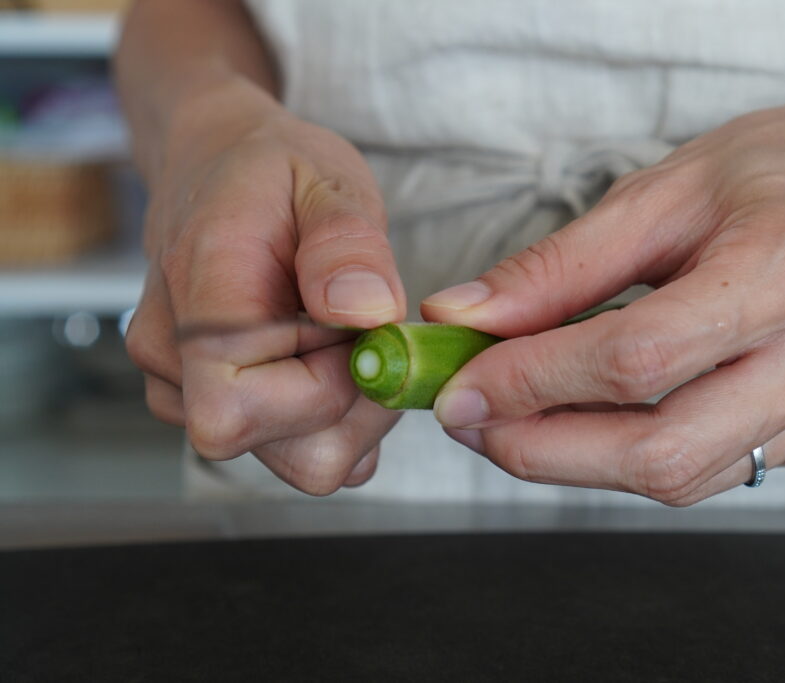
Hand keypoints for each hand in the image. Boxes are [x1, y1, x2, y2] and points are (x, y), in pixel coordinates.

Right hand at [126, 80, 403, 494]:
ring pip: (302, 461)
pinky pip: (298, 450)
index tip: (359, 329)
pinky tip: (331, 356)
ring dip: (353, 411)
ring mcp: (187, 393)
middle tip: (372, 332)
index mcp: (199, 298)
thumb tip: (366, 312)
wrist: (216, 166)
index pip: (238, 408)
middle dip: (359, 406)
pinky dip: (335, 416)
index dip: (325, 388)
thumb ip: (346, 242)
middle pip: (290, 455)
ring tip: (348, 335)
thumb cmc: (271, 171)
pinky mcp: (215, 408)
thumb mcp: (327, 178)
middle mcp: (175, 362)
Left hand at [421, 90, 784, 504]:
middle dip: (545, 449)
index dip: (536, 382)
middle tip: (476, 422)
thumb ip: (555, 268)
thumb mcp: (656, 194)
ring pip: (683, 477)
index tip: (461, 389)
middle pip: (664, 449)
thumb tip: (459, 319)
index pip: (642, 358)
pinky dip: (635, 454)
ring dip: (579, 459)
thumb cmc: (772, 175)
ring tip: (522, 416)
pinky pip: (712, 471)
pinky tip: (600, 416)